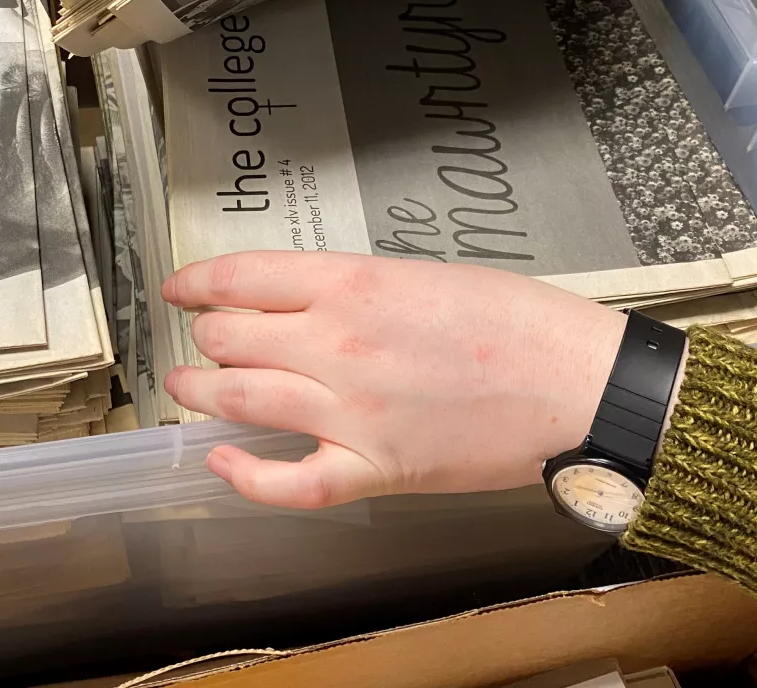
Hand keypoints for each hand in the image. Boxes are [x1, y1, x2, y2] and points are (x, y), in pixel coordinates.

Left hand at [160, 251, 626, 509]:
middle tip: (201, 341)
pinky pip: (291, 482)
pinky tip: (222, 462)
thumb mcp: (423, 274)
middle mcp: (336, 344)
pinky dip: (246, 477)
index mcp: (351, 284)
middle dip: (204, 339)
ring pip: (240, 402)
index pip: (239, 278)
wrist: (577, 383)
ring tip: (186, 390)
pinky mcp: (376, 469)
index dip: (196, 283)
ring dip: (201, 395)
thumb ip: (354, 288)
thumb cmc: (517, 321)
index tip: (179, 289)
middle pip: (230, 339)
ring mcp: (351, 412)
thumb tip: (303, 303)